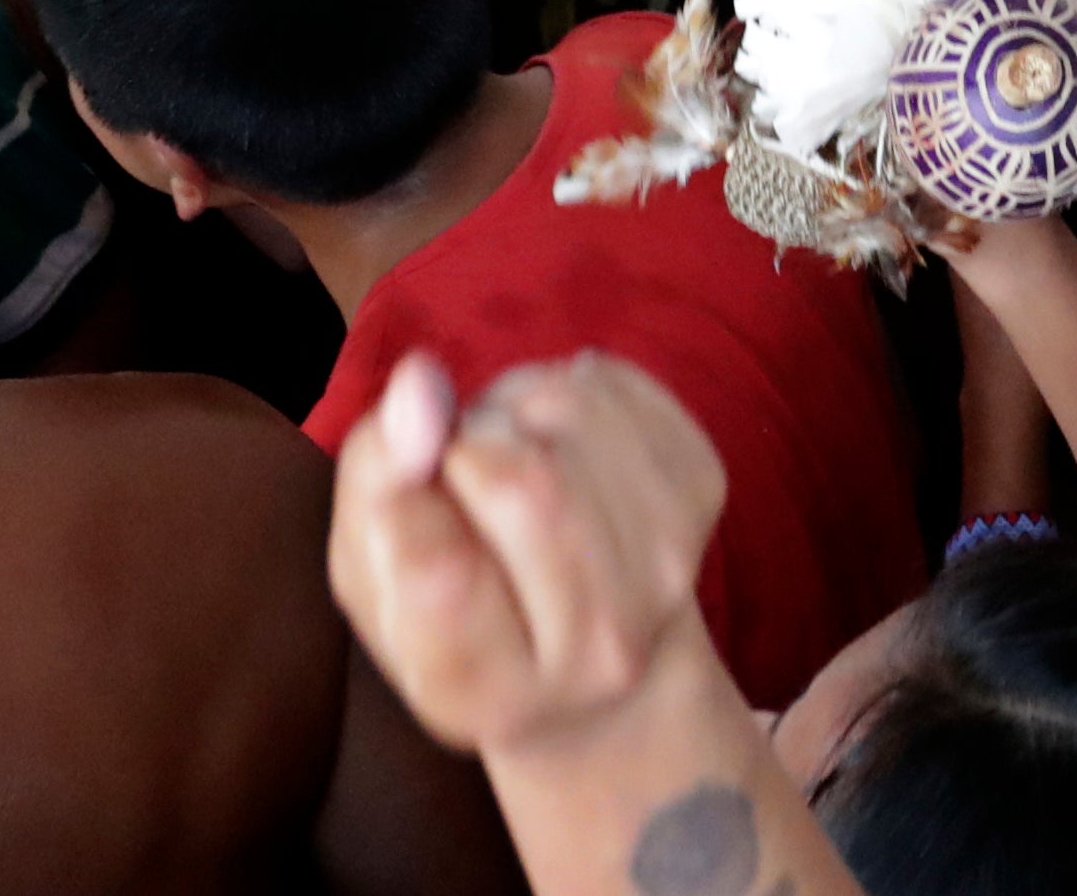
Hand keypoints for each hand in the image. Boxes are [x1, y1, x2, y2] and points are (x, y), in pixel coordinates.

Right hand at [325, 351, 727, 763]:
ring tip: (501, 453)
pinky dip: (561, 385)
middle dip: (464, 442)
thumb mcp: (373, 579)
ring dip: (512, 406)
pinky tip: (552, 438)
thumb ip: (377, 485)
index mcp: (492, 695)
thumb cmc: (453, 617)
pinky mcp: (702, 487)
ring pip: (569, 410)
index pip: (437, 572)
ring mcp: (668, 565)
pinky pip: (610, 382)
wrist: (586, 650)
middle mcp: (599, 646)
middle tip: (454, 469)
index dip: (403, 498)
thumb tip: (421, 381)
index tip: (407, 483)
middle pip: (521, 481)